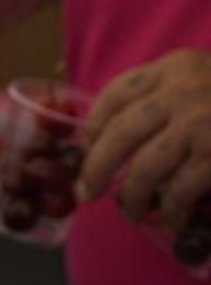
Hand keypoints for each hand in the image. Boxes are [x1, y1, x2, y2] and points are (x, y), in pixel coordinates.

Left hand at [78, 49, 210, 229]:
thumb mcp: (204, 75)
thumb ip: (169, 92)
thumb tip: (111, 133)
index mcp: (175, 66)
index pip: (116, 93)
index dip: (94, 124)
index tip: (86, 146)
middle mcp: (183, 91)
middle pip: (120, 134)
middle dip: (95, 168)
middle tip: (87, 193)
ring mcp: (201, 124)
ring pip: (146, 169)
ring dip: (132, 198)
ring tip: (131, 212)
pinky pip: (180, 190)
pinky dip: (171, 209)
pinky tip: (171, 218)